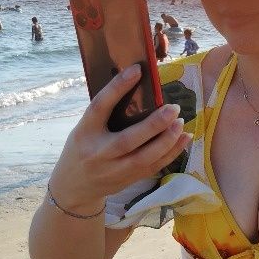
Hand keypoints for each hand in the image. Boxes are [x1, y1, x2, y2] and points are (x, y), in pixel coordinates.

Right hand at [49, 64, 191, 210]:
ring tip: (180, 123)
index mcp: (84, 132)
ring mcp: (114, 170)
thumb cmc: (82, 148)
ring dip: (167, 141)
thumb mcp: (84, 129)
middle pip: (128, 139)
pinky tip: (184, 138)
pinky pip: (153, 167)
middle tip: (173, 108)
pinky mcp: (128, 180)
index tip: (137, 70)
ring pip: (144, 158)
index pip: (100, 106)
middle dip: (154, 124)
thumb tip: (138, 87)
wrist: (74, 188)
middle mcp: (99, 152)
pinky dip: (172, 153)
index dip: (118, 87)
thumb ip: (105, 114)